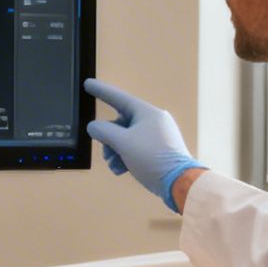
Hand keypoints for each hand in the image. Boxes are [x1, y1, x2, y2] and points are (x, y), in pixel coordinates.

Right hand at [83, 80, 203, 213]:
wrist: (179, 182)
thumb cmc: (151, 158)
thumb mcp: (122, 143)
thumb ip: (103, 131)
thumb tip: (94, 127)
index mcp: (147, 113)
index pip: (119, 98)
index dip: (101, 91)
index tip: (88, 84)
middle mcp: (154, 121)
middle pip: (121, 124)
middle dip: (109, 140)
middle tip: (106, 153)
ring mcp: (158, 137)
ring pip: (127, 138)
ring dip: (116, 151)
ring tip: (115, 165)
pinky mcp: (160, 152)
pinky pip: (137, 149)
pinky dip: (126, 157)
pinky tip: (122, 170)